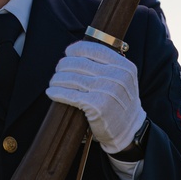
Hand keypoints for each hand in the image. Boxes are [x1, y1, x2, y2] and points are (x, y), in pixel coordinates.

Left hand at [46, 40, 146, 154]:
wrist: (129, 130)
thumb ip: (107, 65)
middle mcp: (117, 76)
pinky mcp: (97, 106)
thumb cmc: (120, 102)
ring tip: (54, 82)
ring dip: (57, 79)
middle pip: (79, 63)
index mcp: (124, 66)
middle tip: (58, 71)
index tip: (68, 53)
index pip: (94, 49)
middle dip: (63, 66)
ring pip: (72, 78)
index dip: (76, 50)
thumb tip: (75, 53)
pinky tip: (51, 92)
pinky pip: (70, 95)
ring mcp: (107, 91)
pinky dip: (57, 92)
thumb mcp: (122, 79)